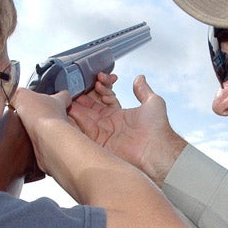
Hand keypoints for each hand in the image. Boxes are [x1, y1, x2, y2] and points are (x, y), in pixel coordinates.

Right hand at [69, 73, 186, 184]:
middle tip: (76, 87)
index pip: (104, 99)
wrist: (156, 149)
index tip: (97, 80)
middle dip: (84, 98)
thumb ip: (144, 90)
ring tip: (69, 96)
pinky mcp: (99, 144)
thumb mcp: (153, 102)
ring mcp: (104, 134)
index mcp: (120, 115)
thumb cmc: (158, 129)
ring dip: (77, 107)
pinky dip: (77, 120)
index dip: (100, 89)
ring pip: (86, 118)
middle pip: (92, 109)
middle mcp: (110, 125)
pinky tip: (70, 109)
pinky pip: (84, 130)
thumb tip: (140, 78)